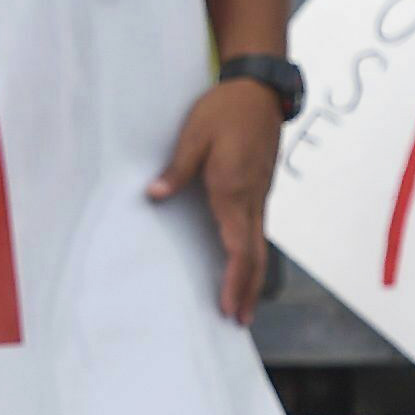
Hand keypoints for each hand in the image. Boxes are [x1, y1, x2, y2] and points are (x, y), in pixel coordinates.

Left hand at [148, 75, 283, 323]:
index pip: (238, 248)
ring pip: (259, 245)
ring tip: (242, 305)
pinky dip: (252, 255)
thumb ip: (176, 169)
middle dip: (247, 291)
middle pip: (254, 256)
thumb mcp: (193, 135)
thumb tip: (154, 195)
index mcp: (233, 190)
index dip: (234, 281)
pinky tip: (244, 265)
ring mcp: (260, 196)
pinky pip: (258, 231)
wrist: (258, 91)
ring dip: (252, 277)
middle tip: (239, 322)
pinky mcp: (260, 190)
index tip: (227, 306)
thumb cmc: (224, 111)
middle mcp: (252, 200)